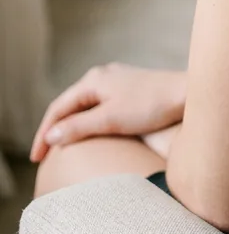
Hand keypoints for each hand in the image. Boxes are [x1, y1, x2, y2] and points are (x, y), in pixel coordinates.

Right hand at [29, 63, 186, 161]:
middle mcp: (103, 76)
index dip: (44, 133)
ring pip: (84, 105)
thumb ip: (80, 127)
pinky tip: (89, 134)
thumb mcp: (111, 119)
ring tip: (60, 147)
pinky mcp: (129, 90)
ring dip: (70, 125)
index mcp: (94, 80)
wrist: (187, 94)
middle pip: (69, 105)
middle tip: (42, 156)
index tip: (36, 158)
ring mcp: (117, 81)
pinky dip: (87, 122)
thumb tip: (52, 136)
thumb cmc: (151, 105)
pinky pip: (99, 106)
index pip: (58, 108)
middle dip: (54, 129)